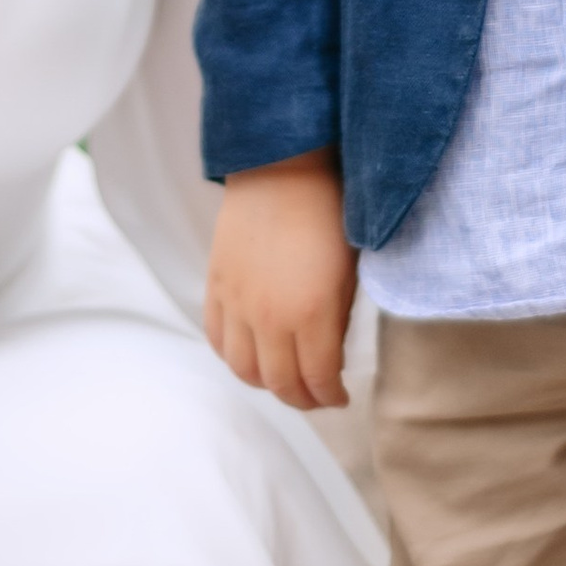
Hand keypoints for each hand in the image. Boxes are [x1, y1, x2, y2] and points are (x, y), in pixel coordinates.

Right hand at [205, 150, 357, 410]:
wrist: (284, 167)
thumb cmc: (330, 213)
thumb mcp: (349, 273)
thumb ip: (337, 322)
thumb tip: (329, 356)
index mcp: (312, 314)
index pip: (317, 380)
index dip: (330, 397)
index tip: (340, 396)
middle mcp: (269, 318)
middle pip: (280, 383)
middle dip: (302, 399)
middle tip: (317, 396)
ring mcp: (238, 304)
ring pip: (243, 369)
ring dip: (266, 383)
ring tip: (284, 378)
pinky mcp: (216, 287)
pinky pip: (218, 340)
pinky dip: (234, 357)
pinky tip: (251, 354)